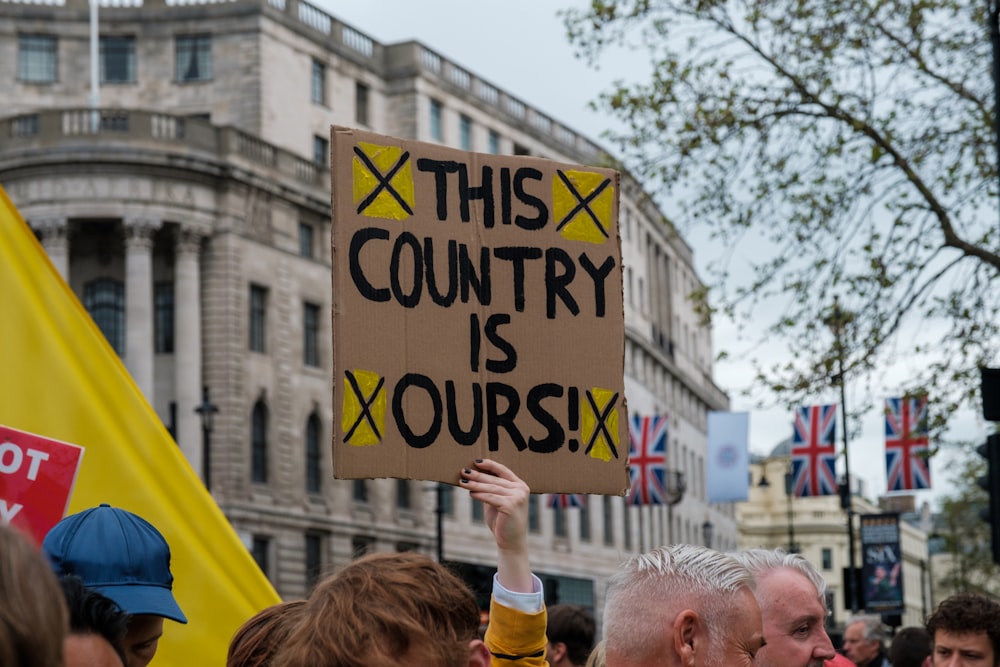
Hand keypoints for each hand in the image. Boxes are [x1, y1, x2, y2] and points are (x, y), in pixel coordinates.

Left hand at [460, 459, 532, 591]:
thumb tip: (474, 476)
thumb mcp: (497, 502)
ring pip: (491, 488)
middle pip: (495, 479)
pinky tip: (470, 493)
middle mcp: (521, 489)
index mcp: (520, 485)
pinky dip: (479, 495)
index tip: (475, 461)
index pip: (503, 470)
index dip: (489, 465)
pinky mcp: (511, 505)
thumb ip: (490, 489)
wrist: (511, 542)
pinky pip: (491, 498)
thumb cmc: (502, 522)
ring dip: (475, 484)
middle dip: (478, 475)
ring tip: (462, 482)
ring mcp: (517, 497)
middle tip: (463, 471)